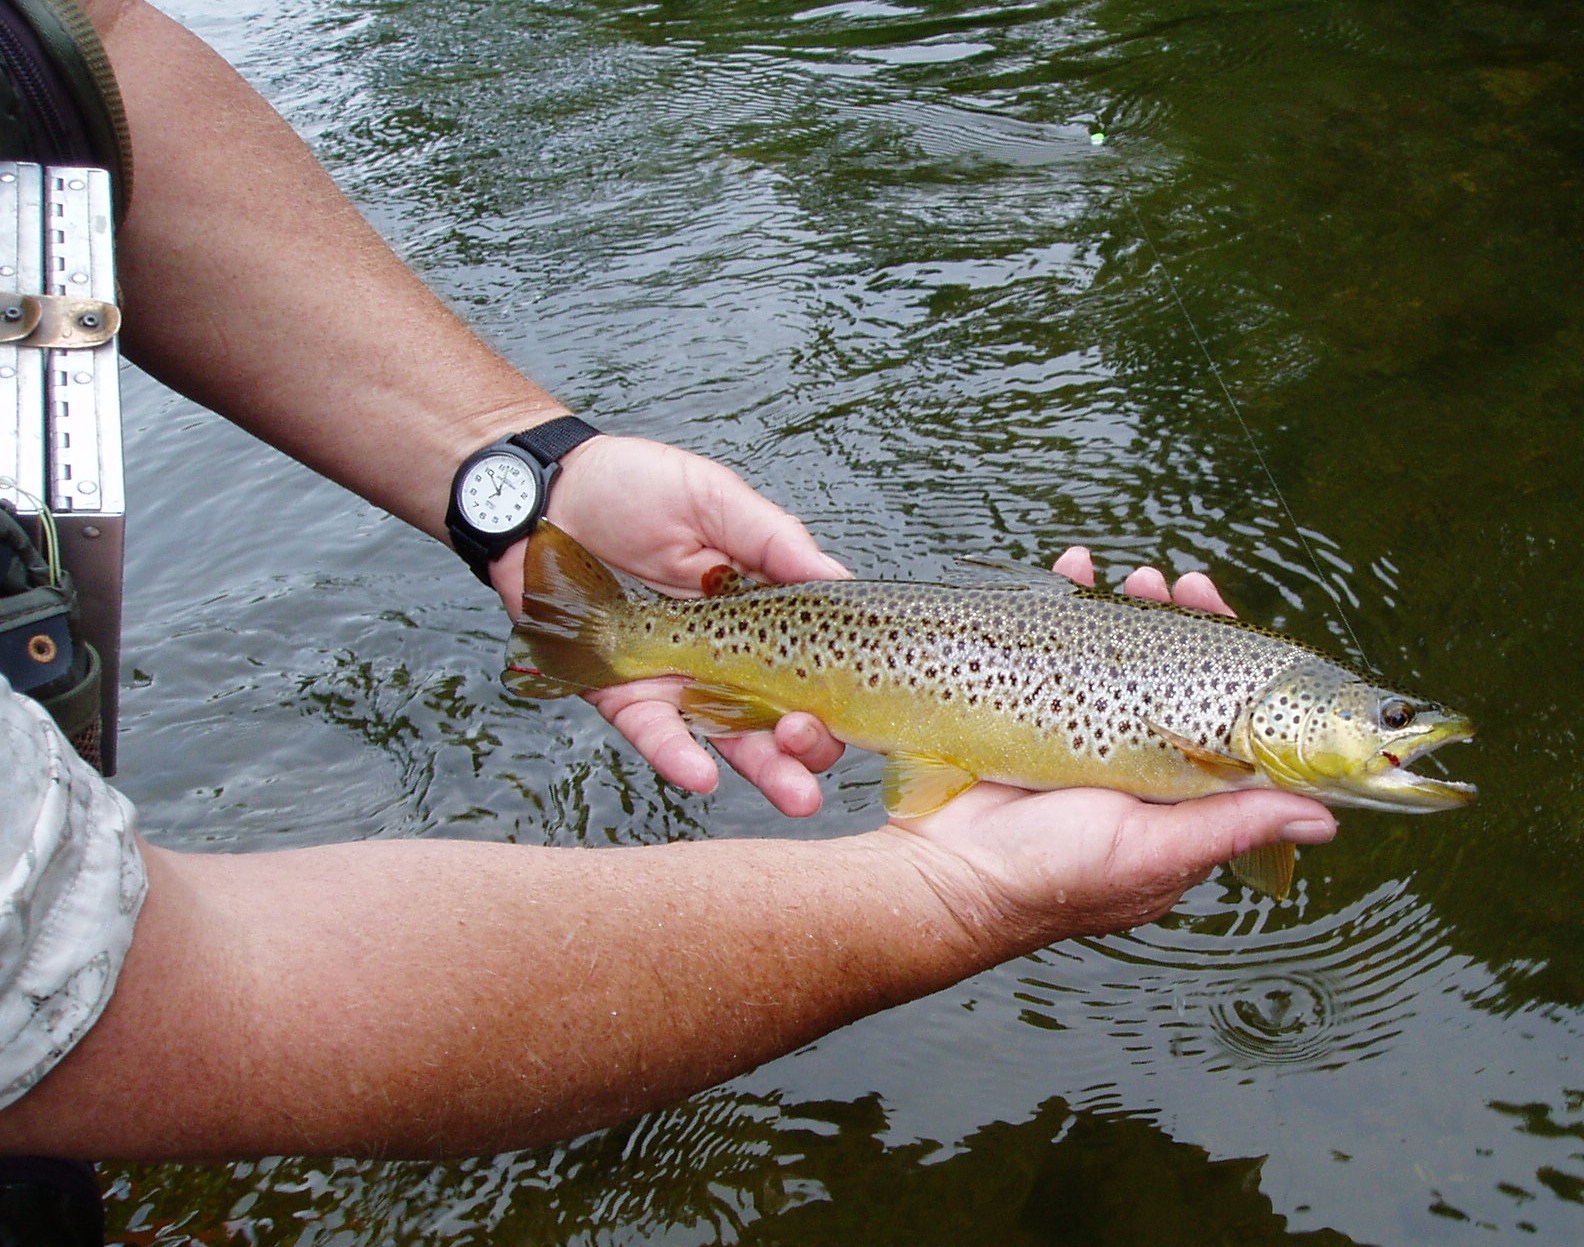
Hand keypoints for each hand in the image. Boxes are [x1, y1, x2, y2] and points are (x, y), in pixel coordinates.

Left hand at [492, 434, 849, 814]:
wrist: (544, 492)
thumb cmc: (631, 486)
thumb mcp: (717, 500)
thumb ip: (776, 542)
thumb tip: (842, 580)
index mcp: (757, 612)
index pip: (811, 664)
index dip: (839, 691)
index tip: (861, 704)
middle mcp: (724, 656)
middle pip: (779, 715)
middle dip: (809, 744)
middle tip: (814, 743)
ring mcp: (676, 679)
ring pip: (728, 740)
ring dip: (764, 769)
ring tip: (796, 794)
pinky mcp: (622, 691)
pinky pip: (654, 733)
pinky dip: (678, 756)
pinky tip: (705, 775)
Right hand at [883, 547, 1335, 947]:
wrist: (947, 874)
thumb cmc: (1053, 877)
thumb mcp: (1153, 853)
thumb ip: (1231, 826)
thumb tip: (1323, 817)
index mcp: (1178, 801)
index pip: (1226, 723)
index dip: (1235, 669)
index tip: (1227, 619)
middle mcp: (1136, 765)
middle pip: (1173, 679)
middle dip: (1177, 625)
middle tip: (1168, 582)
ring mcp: (1082, 736)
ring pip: (1116, 658)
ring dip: (1123, 610)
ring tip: (1122, 575)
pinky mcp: (1034, 716)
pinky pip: (1056, 652)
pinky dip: (1061, 609)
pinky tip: (1067, 574)